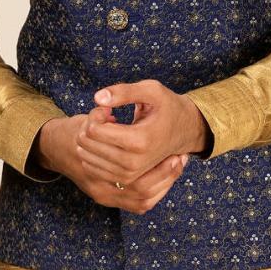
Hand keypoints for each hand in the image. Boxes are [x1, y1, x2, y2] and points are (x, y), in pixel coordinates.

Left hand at [38, 80, 208, 212]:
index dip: (95, 114)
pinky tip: (106, 140)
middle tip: (106, 115)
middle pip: (87, 143)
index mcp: (139, 140)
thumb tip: (97, 98)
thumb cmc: (166, 107)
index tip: (107, 108)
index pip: (94, 129)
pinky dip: (92, 152)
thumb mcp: (152, 90)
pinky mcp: (124, 179)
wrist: (183, 131)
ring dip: (90, 139)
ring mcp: (128, 174)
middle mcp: (132, 162)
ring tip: (107, 127)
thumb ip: (124, 92)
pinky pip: (92, 167)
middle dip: (90, 125)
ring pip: (86, 156)